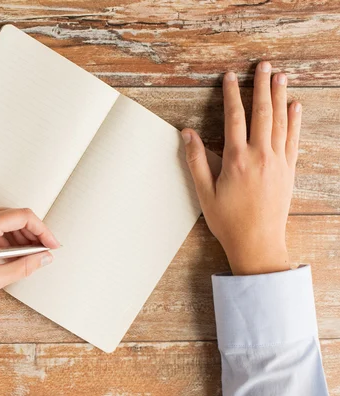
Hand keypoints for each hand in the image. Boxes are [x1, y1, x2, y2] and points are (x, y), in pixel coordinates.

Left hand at [0, 207, 59, 310]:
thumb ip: (23, 265)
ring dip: (20, 237)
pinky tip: (12, 255)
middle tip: (43, 254)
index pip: (23, 216)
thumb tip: (44, 257)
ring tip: (28, 258)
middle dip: (33, 234)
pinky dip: (7, 238)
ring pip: (6, 220)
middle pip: (15, 216)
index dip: (42, 231)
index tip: (52, 245)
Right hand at [182, 61, 301, 274]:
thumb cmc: (228, 221)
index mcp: (237, 159)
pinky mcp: (289, 171)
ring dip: (280, 97)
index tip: (230, 77)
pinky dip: (295, 121)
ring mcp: (278, 162)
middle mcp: (261, 156)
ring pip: (281, 122)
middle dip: (261, 86)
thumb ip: (196, 160)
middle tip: (263, 66)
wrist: (258, 242)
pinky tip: (295, 106)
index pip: (235, 118)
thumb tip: (187, 134)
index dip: (231, 94)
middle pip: (262, 112)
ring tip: (281, 77)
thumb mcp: (204, 192)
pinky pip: (294, 139)